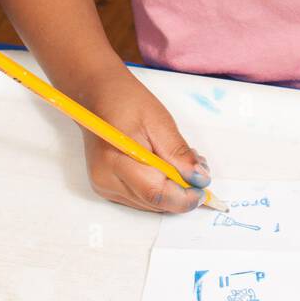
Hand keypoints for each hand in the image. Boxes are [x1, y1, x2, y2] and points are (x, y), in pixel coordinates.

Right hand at [81, 64, 210, 212]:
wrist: (97, 96)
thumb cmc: (125, 102)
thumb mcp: (159, 121)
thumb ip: (179, 153)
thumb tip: (200, 178)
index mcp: (116, 160)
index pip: (156, 193)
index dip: (184, 197)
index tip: (202, 189)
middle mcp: (106, 179)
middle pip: (154, 203)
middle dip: (180, 192)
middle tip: (194, 167)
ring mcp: (103, 185)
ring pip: (149, 204)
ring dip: (170, 190)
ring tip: (175, 161)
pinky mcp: (106, 187)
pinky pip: (140, 199)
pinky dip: (157, 188)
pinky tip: (160, 166)